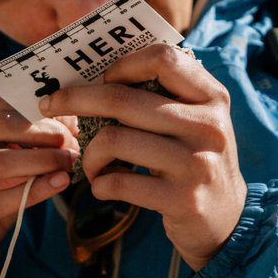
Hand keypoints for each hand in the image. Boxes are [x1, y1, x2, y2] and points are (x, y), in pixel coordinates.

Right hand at [0, 96, 77, 277]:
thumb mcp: (3, 159)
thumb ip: (27, 137)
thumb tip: (69, 115)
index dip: (35, 108)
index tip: (67, 118)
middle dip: (39, 130)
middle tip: (69, 139)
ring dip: (40, 159)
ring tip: (68, 160)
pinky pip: (3, 201)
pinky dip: (37, 189)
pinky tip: (61, 182)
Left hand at [38, 44, 246, 270]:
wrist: (227, 220)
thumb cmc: (196, 161)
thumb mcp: (196, 121)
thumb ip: (165, 96)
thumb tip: (99, 74)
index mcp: (212, 97)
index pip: (162, 58)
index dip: (122, 65)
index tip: (101, 79)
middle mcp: (208, 126)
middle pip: (122, 98)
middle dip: (75, 100)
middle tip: (50, 104)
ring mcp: (196, 163)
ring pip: (113, 139)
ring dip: (89, 153)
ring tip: (92, 163)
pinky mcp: (182, 199)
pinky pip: (118, 182)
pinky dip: (100, 184)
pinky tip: (105, 186)